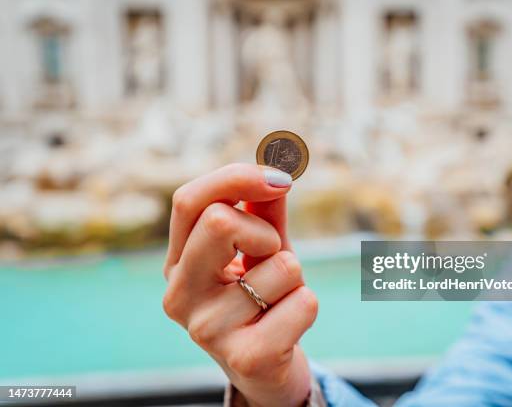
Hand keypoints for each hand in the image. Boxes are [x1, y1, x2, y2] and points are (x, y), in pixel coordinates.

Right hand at [162, 163, 317, 406]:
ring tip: (277, 301)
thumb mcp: (261, 248)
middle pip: (218, 221)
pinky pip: (304, 302)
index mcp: (177, 261)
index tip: (280, 179)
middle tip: (271, 257)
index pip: (189, 200)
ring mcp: (205, 329)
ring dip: (294, 276)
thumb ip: (263, 208)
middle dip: (265, 233)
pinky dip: (308, 306)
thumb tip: (278, 168)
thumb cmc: (262, 297)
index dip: (236, 178)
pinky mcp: (244, 357)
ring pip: (282, 265)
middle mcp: (178, 294)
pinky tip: (286, 327)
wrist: (265, 369)